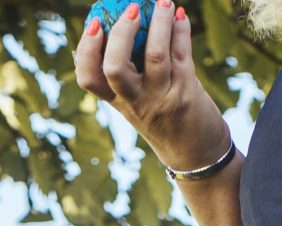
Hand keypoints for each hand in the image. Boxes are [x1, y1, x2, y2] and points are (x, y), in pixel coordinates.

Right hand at [74, 1, 231, 174]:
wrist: (196, 155)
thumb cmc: (164, 120)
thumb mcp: (138, 103)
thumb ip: (130, 74)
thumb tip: (128, 22)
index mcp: (118, 102)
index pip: (88, 79)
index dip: (86, 50)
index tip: (94, 25)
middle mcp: (136, 102)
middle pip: (115, 67)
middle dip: (121, 33)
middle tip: (131, 9)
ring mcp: (162, 98)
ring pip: (155, 55)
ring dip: (159, 22)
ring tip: (163, 2)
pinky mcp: (187, 93)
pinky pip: (181, 54)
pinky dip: (180, 30)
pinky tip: (180, 17)